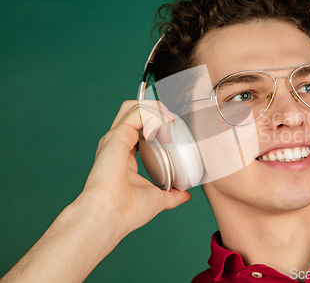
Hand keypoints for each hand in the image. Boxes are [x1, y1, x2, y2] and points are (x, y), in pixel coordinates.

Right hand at [76, 100, 190, 235]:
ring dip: (158, 110)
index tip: (175, 132)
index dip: (158, 123)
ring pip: (135, 106)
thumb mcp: (158, 198)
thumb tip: (185, 195)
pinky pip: (138, 112)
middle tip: (174, 124)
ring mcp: (116, 137)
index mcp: (124, 154)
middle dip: (158, 110)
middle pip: (135, 110)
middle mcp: (117, 142)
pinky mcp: (118, 135)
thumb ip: (172, 195)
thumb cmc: (127, 211)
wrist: (110, 216)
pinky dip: (155, 116)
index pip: (140, 128)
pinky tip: (164, 132)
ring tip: (171, 125)